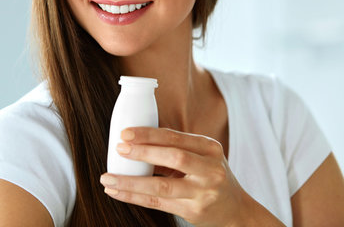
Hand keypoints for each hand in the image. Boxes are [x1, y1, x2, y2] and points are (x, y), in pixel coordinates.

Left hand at [100, 127, 249, 226]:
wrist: (236, 210)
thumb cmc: (210, 176)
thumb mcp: (202, 156)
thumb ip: (176, 147)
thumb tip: (135, 136)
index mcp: (210, 148)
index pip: (176, 137)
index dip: (149, 134)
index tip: (126, 132)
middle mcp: (210, 169)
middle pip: (174, 157)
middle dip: (144, 152)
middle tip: (119, 148)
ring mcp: (203, 192)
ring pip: (162, 185)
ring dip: (131, 181)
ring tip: (108, 178)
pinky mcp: (194, 211)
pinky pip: (158, 202)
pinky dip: (134, 197)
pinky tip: (116, 192)